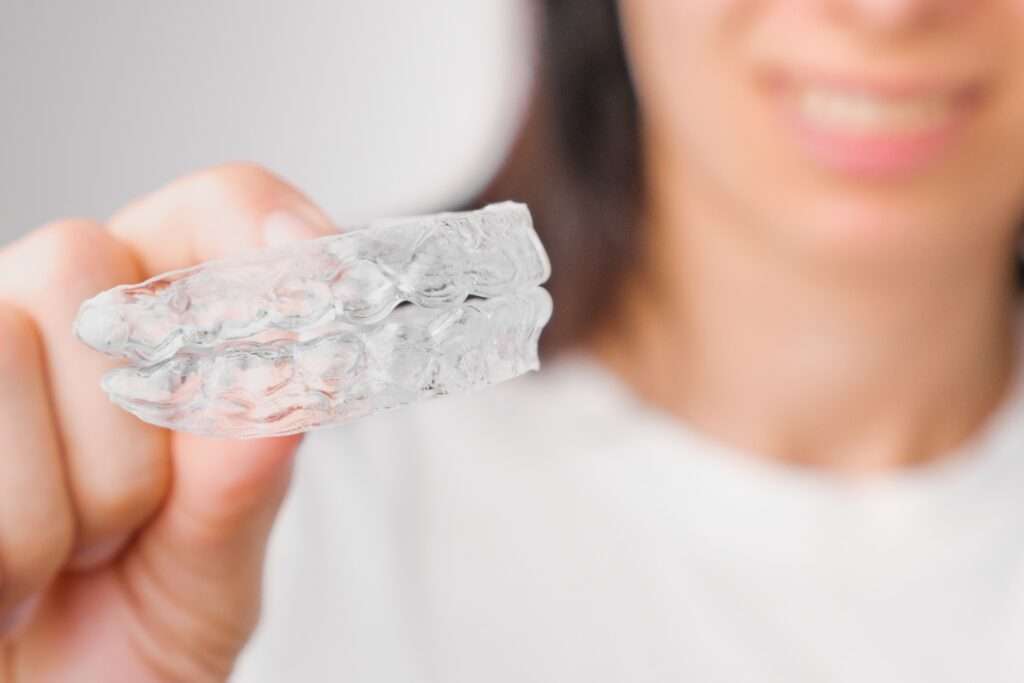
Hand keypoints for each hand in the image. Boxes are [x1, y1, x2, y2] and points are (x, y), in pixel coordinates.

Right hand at [0, 164, 336, 681]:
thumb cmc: (122, 647)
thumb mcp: (207, 574)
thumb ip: (244, 482)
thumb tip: (298, 376)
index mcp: (159, 333)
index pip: (222, 209)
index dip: (269, 236)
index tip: (325, 291)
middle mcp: (57, 322)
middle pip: (86, 258)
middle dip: (128, 423)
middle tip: (126, 525)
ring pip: (7, 339)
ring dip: (56, 499)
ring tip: (58, 564)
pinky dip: (4, 534)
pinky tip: (5, 582)